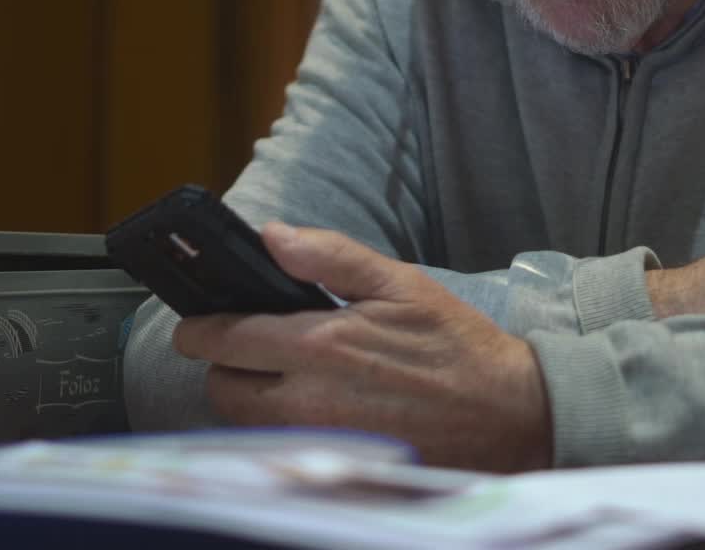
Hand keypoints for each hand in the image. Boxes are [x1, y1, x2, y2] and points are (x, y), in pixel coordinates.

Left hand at [172, 222, 551, 471]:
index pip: (224, 340)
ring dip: (248, 398)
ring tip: (277, 376)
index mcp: (321, 346)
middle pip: (221, 390)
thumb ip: (331, 257)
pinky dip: (278, 428)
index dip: (200, 329)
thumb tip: (274, 236)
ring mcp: (319, 441)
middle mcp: (309, 401)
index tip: (197, 323)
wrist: (507, 414)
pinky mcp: (334, 467)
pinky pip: (280, 448)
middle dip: (223, 366)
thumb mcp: (399, 283)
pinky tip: (306, 408)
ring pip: (245, 424)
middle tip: (246, 349)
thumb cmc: (455, 346)